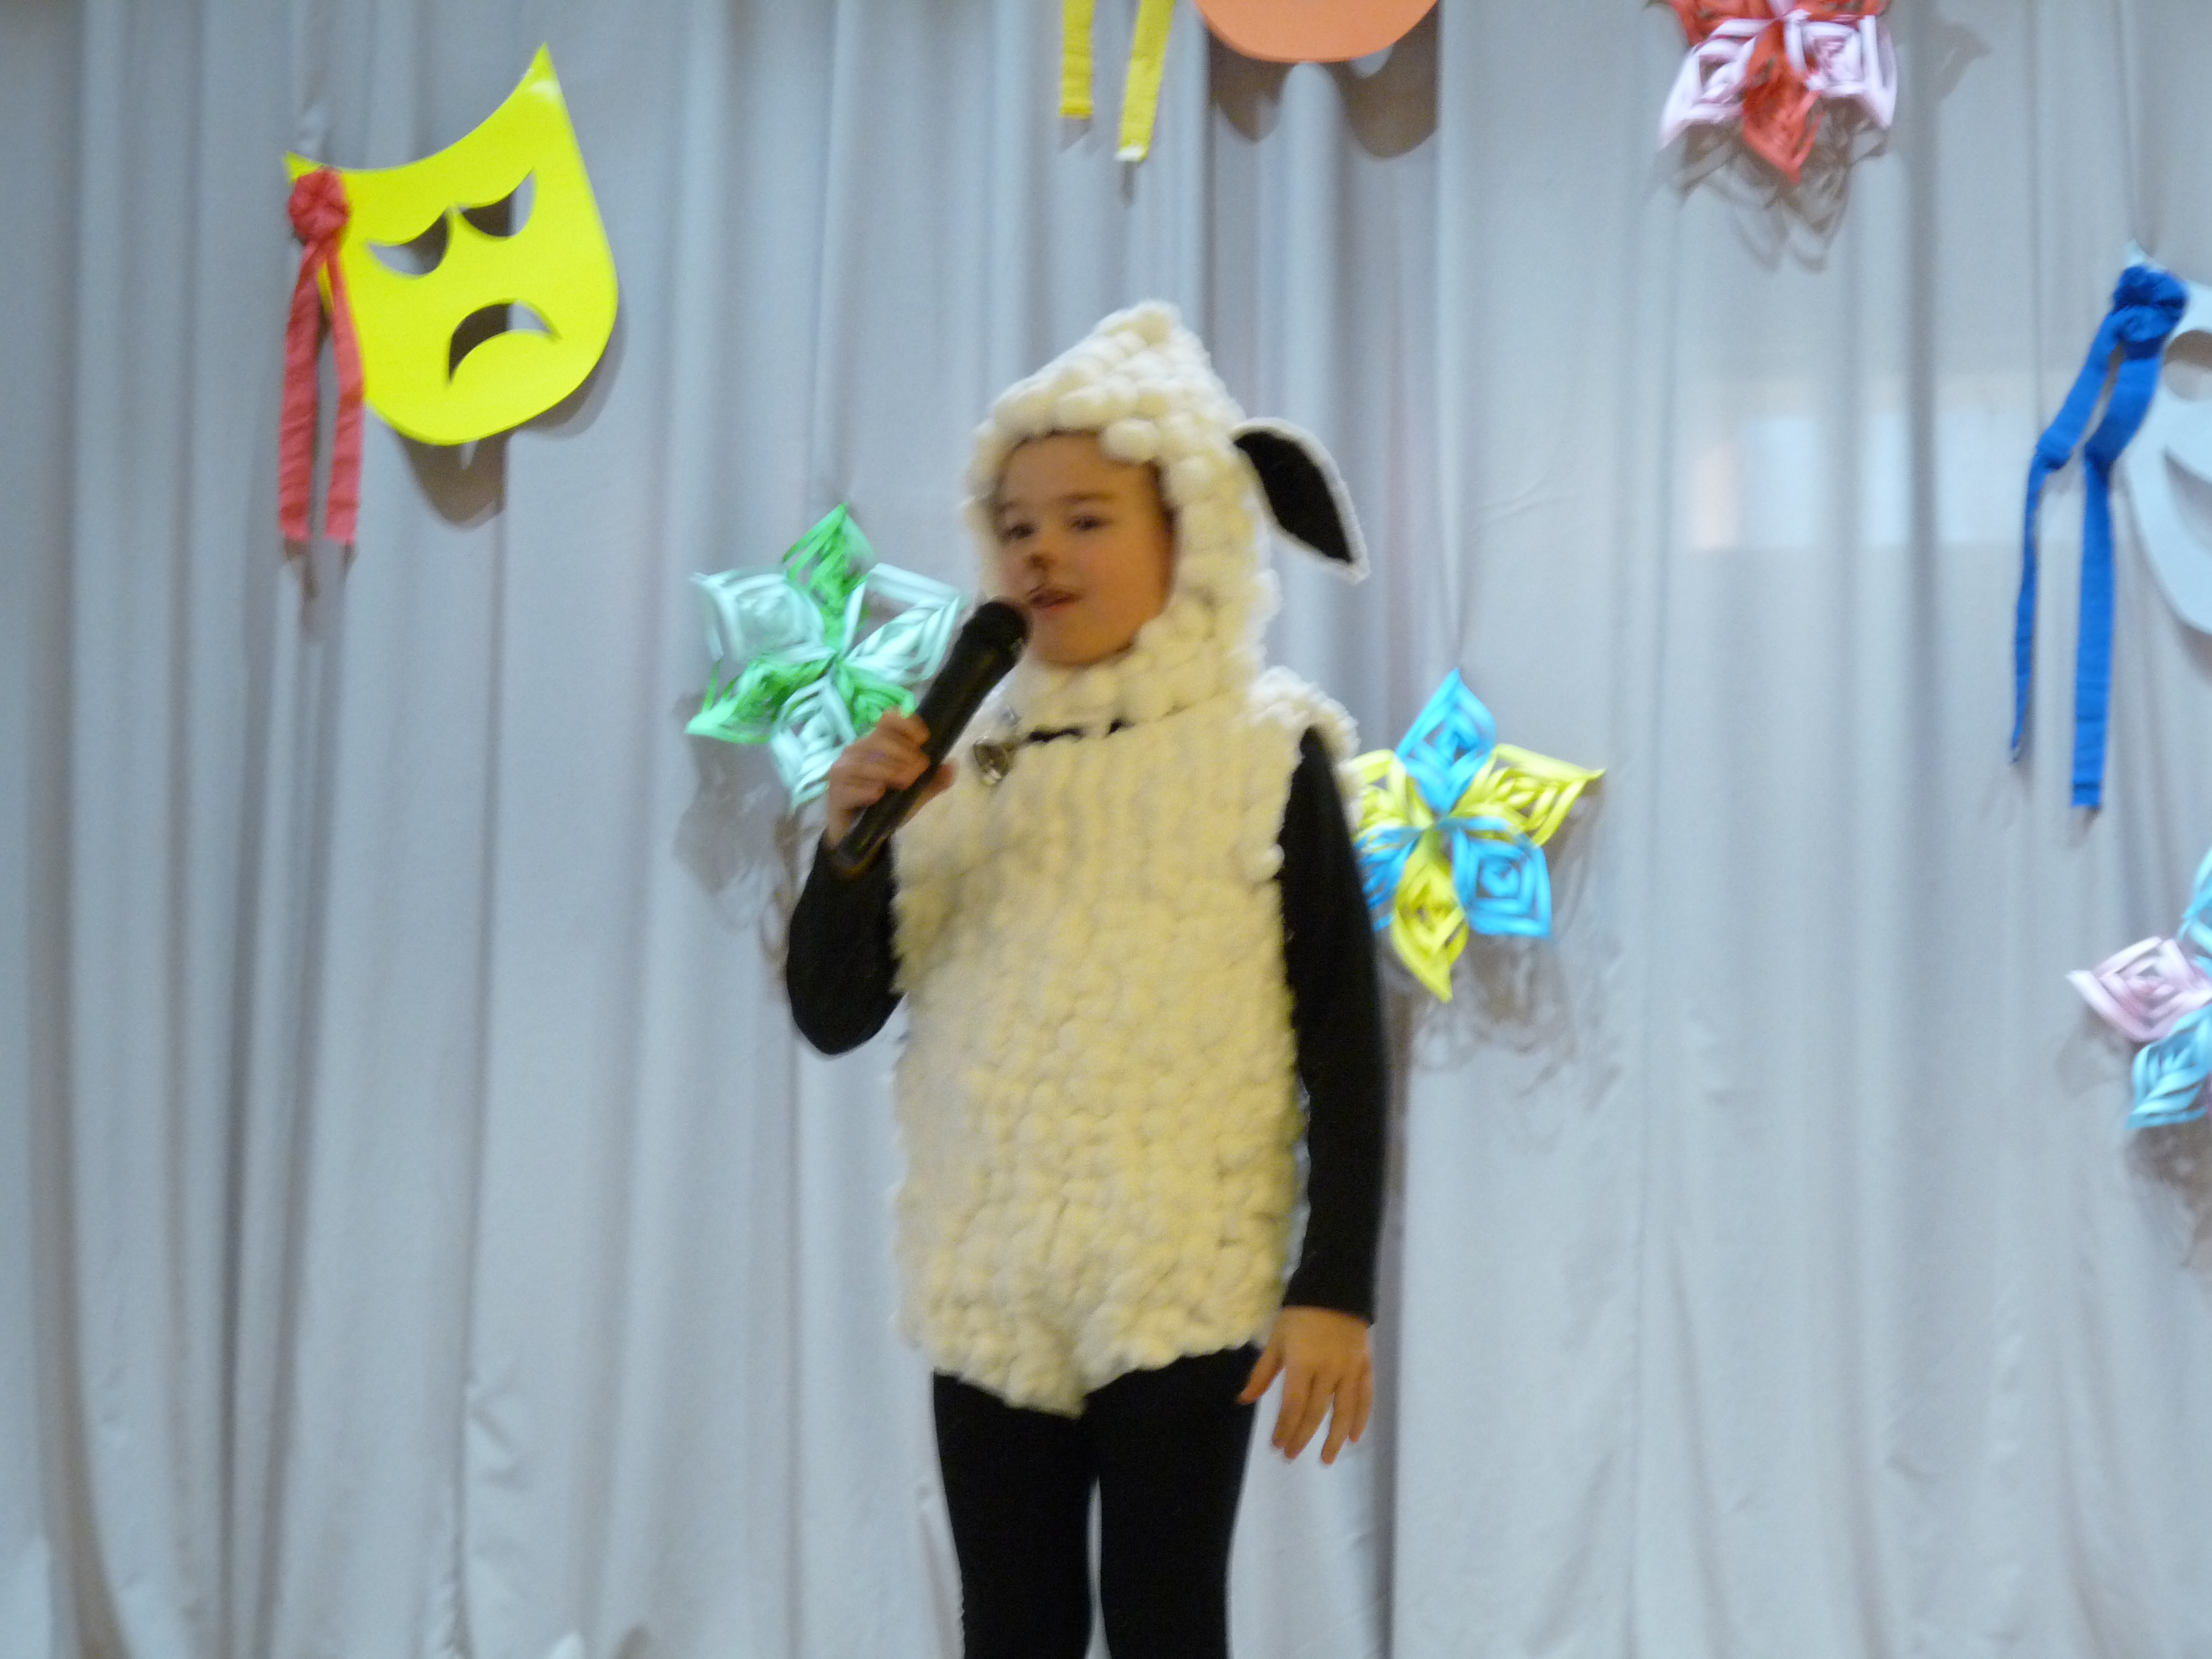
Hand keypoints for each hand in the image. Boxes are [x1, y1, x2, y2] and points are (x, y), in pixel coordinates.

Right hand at [821, 710, 956, 844]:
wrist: (859, 834)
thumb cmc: (885, 806)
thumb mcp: (915, 794)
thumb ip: (933, 781)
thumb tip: (952, 766)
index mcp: (877, 743)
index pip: (888, 720)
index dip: (906, 724)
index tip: (923, 739)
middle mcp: (857, 750)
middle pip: (878, 740)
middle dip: (903, 753)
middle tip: (920, 770)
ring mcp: (843, 770)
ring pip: (864, 763)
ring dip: (888, 771)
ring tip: (905, 783)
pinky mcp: (835, 792)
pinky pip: (848, 787)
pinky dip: (865, 790)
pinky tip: (878, 795)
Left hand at [1239, 1305, 1372, 1464]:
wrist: (1335, 1288)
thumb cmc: (1299, 1314)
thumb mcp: (1276, 1339)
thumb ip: (1262, 1373)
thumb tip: (1244, 1400)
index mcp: (1302, 1363)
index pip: (1293, 1404)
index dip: (1285, 1428)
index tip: (1277, 1446)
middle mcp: (1328, 1370)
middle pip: (1316, 1412)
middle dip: (1302, 1437)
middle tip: (1291, 1456)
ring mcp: (1349, 1370)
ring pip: (1344, 1411)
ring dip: (1334, 1438)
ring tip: (1326, 1459)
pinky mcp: (1365, 1366)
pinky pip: (1365, 1398)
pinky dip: (1361, 1420)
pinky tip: (1354, 1438)